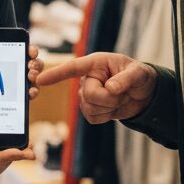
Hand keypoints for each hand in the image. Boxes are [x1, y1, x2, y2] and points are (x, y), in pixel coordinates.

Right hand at [0, 117, 33, 176]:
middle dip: (16, 157)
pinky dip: (13, 143)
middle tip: (32, 153)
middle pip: (1, 160)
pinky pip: (2, 146)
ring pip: (4, 155)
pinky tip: (22, 136)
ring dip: (18, 152)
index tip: (19, 153)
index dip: (5, 156)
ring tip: (32, 148)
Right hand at [35, 52, 156, 123]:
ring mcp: (87, 95)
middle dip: (110, 98)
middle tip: (124, 93)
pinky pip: (93, 119)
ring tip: (120, 98)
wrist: (144, 95)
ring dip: (110, 107)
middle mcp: (88, 79)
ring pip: (90, 109)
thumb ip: (126, 79)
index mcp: (96, 64)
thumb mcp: (139, 73)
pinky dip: (107, 117)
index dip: (56, 74)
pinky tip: (114, 108)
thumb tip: (110, 88)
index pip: (73, 68)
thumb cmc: (140, 77)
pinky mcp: (91, 110)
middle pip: (89, 95)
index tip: (39, 79)